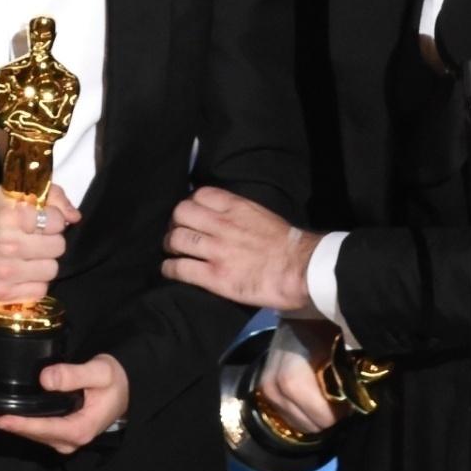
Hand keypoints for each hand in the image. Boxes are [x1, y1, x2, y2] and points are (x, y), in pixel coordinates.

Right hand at [0, 186, 79, 305]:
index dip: (54, 220)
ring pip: (52, 269)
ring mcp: (5, 271)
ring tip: (27, 258)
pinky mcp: (3, 293)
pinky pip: (41, 289)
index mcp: (9, 215)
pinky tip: (21, 274)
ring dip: (43, 264)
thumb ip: (48, 195)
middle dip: (50, 242)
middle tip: (34, 241)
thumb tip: (75, 216)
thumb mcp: (10, 196)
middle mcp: (7, 243)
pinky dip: (34, 283)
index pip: (56, 220)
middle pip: (58, 246)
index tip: (43, 221)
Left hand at [0, 354, 128, 454]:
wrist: (124, 389)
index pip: (45, 428)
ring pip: (25, 432)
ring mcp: (59, 438)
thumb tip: (46, 379)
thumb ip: (74, 375)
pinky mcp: (53, 432)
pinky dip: (8, 421)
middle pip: (29, 432)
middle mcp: (67, 440)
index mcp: (79, 429)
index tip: (0, 419)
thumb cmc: (114, 380)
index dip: (22, 424)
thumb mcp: (100, 372)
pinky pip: (28, 428)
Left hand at [161, 186, 316, 312]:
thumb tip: (229, 218)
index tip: (191, 214)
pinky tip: (170, 270)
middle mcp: (222, 224)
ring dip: (170, 245)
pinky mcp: (215, 276)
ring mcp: (216, 250)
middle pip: (181, 213)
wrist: (301, 269)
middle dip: (175, 222)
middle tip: (177, 232)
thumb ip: (242, 214)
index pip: (201, 194)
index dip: (191, 203)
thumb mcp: (264, 216)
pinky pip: (180, 268)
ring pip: (176, 239)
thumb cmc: (289, 245)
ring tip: (173, 251)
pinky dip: (170, 269)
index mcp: (237, 207)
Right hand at [258, 318, 346, 435]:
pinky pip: (288, 415)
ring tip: (328, 394)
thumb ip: (350, 374)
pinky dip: (304, 412)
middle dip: (329, 416)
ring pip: (298, 423)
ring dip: (316, 415)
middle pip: (310, 424)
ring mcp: (266, 389)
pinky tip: (313, 396)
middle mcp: (274, 387)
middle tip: (341, 396)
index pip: (323, 418)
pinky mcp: (264, 388)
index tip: (352, 397)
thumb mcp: (342, 346)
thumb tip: (363, 397)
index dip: (342, 412)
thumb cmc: (325, 326)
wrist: (299, 309)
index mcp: (293, 379)